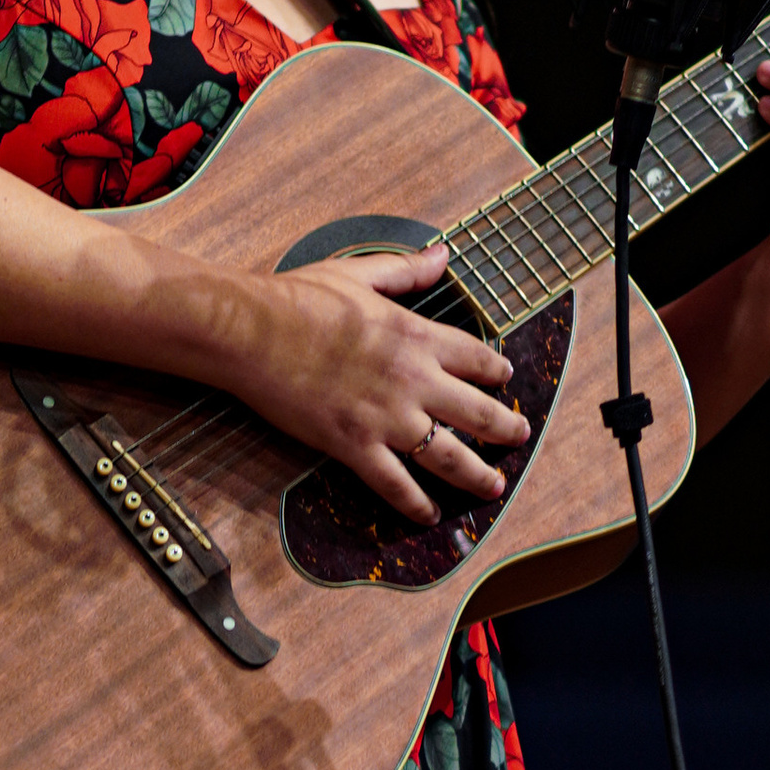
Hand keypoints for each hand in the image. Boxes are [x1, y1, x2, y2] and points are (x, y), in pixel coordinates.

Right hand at [218, 241, 528, 522]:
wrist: (250, 330)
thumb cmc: (297, 298)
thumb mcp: (359, 274)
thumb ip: (406, 271)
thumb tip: (442, 254)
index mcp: (415, 334)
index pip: (475, 358)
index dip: (496, 372)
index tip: (506, 380)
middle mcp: (411, 379)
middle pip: (477, 411)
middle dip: (505, 428)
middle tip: (520, 436)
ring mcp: (385, 417)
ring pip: (448, 456)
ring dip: (477, 474)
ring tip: (494, 486)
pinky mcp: (354, 445)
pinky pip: (396, 484)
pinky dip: (416, 504)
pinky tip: (430, 515)